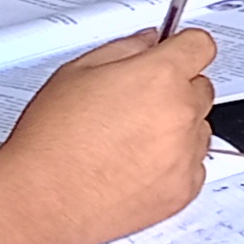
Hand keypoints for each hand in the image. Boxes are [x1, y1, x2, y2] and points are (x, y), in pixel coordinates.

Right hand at [0, 28, 215, 243]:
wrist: (43, 200)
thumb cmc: (52, 141)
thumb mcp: (77, 72)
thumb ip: (123, 49)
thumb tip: (147, 43)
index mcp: (159, 76)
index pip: (200, 46)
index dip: (184, 46)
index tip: (177, 51)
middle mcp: (180, 113)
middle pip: (201, 88)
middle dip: (176, 89)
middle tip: (136, 103)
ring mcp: (186, 154)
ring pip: (199, 128)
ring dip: (177, 128)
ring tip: (130, 140)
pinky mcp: (184, 189)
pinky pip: (194, 166)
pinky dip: (174, 164)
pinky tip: (136, 165)